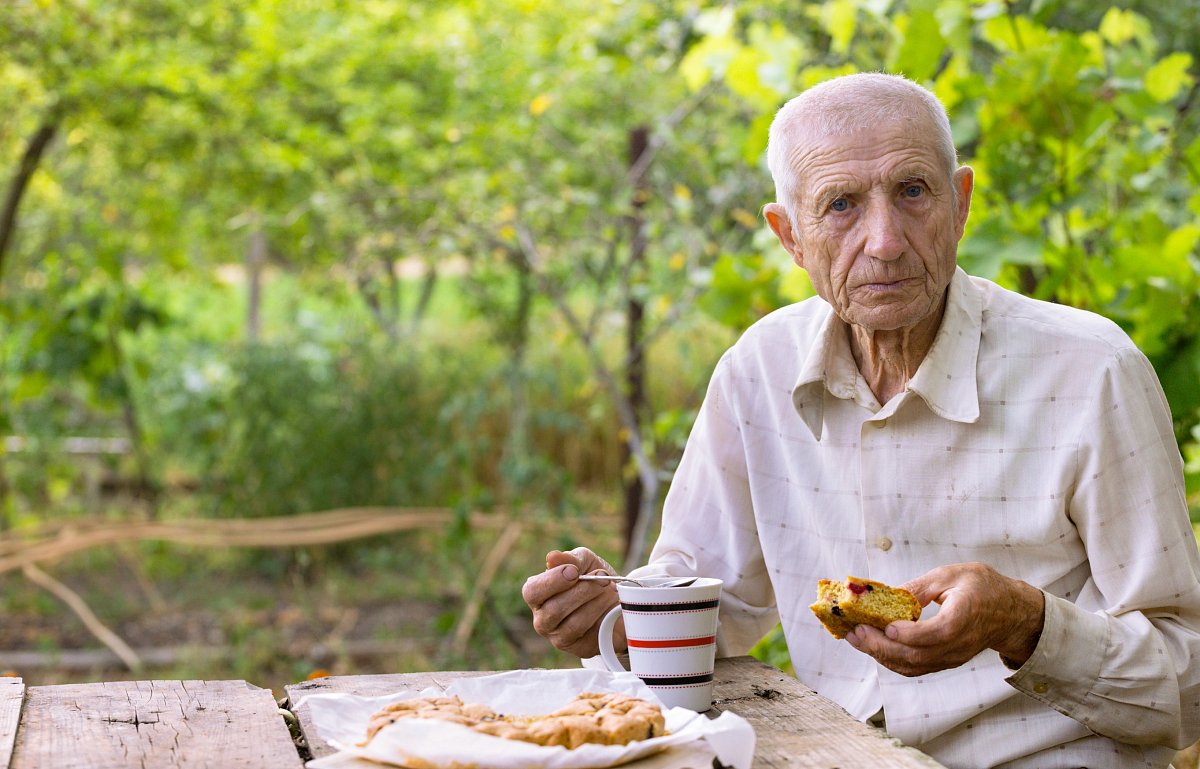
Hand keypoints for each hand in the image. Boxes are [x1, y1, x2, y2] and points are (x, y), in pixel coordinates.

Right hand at [521, 547, 622, 657]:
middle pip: (554, 610)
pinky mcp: (578, 649)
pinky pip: (588, 636)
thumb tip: (551, 557)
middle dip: (582, 591)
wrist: (618, 602)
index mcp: (538, 594)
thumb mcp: (585, 562)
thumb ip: (570, 559)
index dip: (552, 581)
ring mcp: (558, 637)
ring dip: (595, 603)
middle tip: (602, 578)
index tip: (574, 571)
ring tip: (609, 589)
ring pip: (573, 624)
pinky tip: (609, 607)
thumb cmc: (593, 579)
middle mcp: (542, 618)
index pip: (532, 591)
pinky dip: (602, 618)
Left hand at [844, 562, 1044, 676]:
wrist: (1010, 613)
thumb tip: (888, 595)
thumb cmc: (982, 588)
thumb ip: (920, 587)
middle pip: (919, 655)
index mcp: (965, 617)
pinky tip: (872, 645)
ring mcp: (952, 657)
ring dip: (881, 655)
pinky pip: (916, 668)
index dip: (911, 633)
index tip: (888, 625)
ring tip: (856, 638)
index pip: (938, 633)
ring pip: (913, 666)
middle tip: (856, 632)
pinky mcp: (945, 662)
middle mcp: (959, 644)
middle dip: (882, 646)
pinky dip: (891, 660)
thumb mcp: (951, 575)